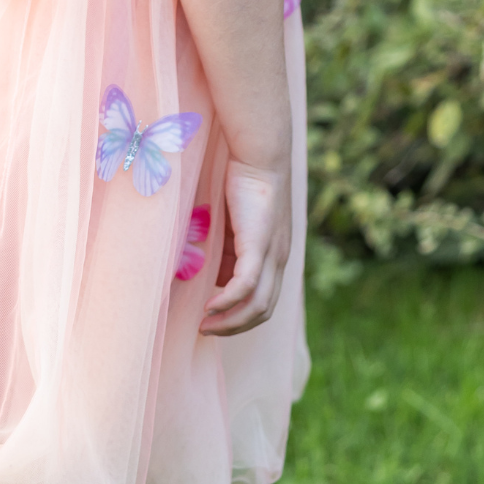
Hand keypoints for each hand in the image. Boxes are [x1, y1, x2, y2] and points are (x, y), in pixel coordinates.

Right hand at [198, 160, 290, 336]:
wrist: (260, 154)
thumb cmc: (243, 180)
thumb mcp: (233, 222)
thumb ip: (226, 245)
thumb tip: (204, 265)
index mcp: (275, 255)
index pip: (263, 300)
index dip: (238, 315)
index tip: (212, 318)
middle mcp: (279, 259)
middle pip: (262, 310)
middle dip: (233, 327)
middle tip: (206, 329)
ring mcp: (272, 254)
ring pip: (257, 305)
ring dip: (230, 321)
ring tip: (205, 323)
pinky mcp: (259, 245)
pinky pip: (246, 286)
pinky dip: (228, 302)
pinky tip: (210, 307)